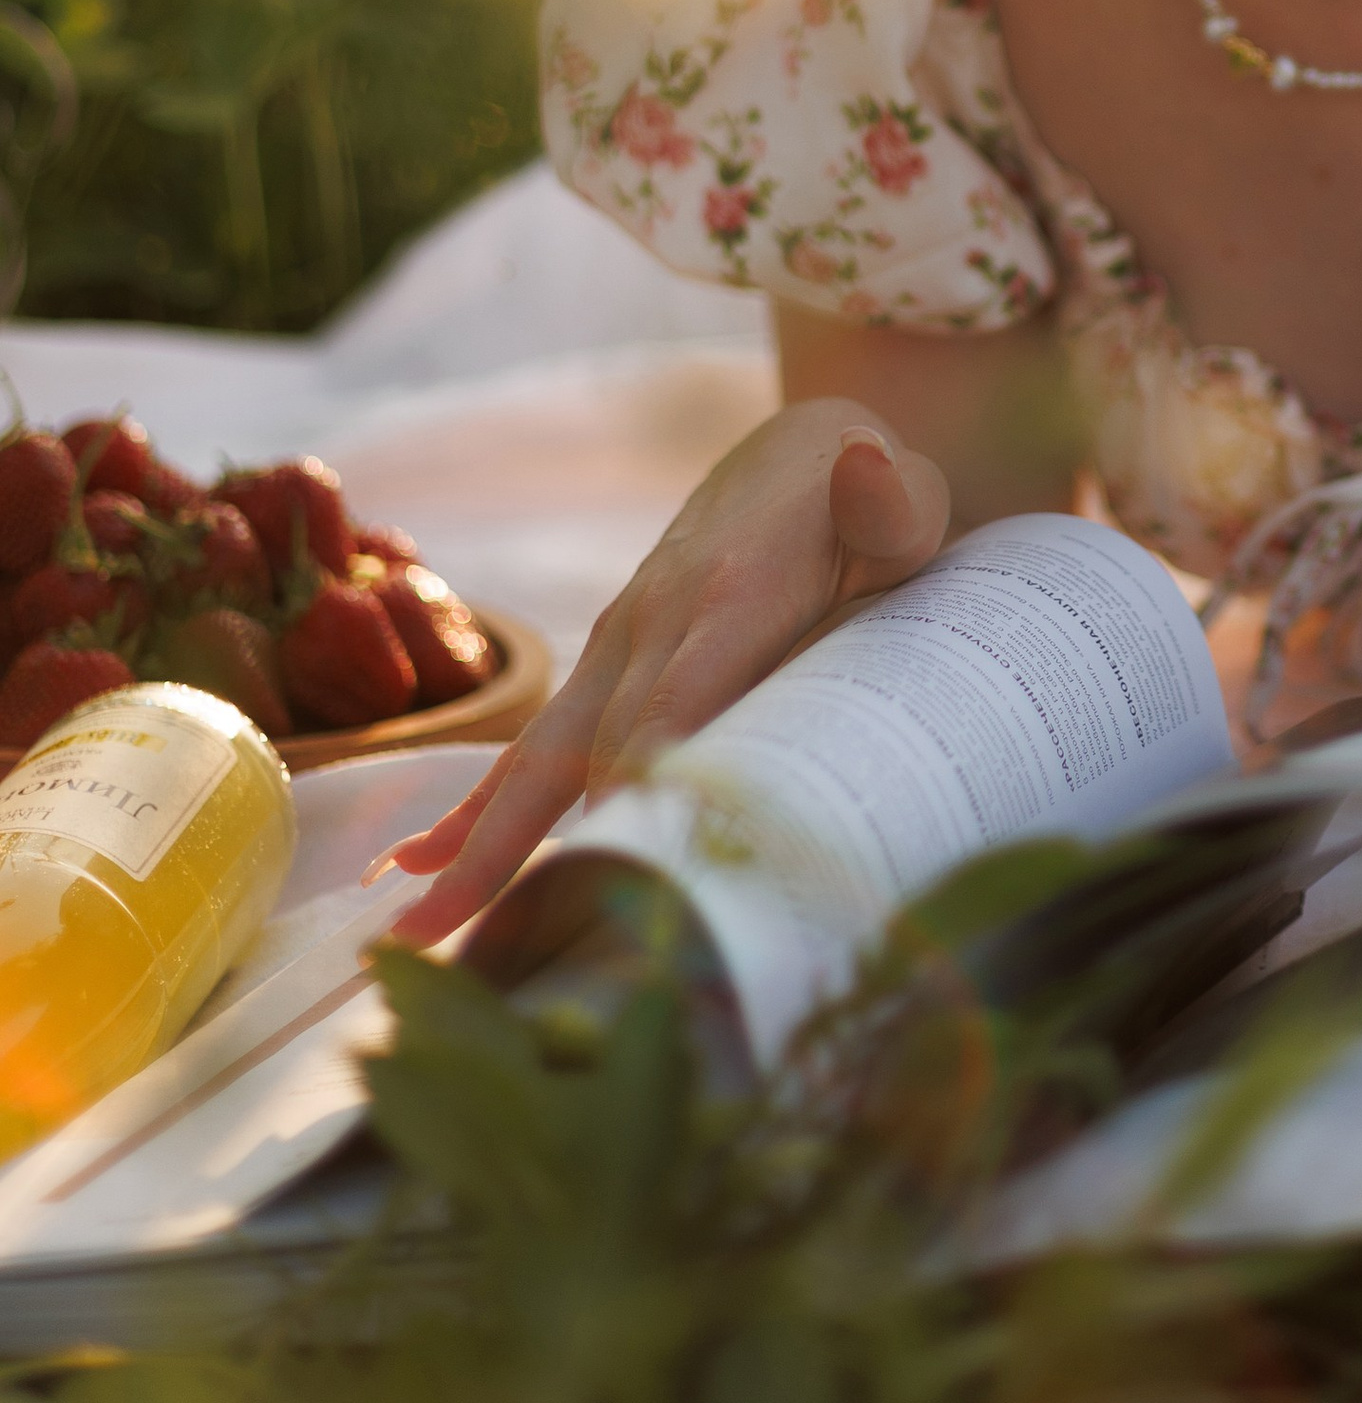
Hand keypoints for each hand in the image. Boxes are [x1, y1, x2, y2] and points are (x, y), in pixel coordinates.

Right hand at [384, 403, 949, 944]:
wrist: (806, 453)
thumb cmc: (874, 501)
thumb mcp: (903, 500)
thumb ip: (894, 504)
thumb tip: (867, 470)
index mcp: (729, 596)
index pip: (674, 706)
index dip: (636, 785)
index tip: (600, 871)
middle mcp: (652, 623)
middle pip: (584, 753)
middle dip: (526, 849)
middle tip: (473, 949)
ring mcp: (618, 645)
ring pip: (541, 758)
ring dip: (480, 845)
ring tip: (417, 931)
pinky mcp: (606, 666)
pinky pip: (537, 745)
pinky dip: (479, 805)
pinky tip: (418, 868)